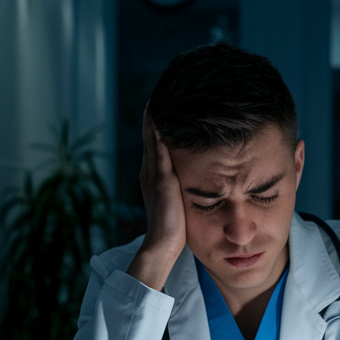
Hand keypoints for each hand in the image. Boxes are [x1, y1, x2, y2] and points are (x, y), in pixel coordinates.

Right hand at [127, 105, 185, 290]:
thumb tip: (191, 181)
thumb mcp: (177, 203)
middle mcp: (148, 172)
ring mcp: (152, 175)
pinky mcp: (161, 179)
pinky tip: (164, 118)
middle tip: (159, 92)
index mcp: (152, 177)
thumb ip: (180, 189)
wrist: (162, 246)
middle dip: (154, 116)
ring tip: (159, 97)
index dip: (156, 126)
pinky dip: (160, 132)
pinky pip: (160, 149)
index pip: (154, 145)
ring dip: (155, 119)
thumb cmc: (173, 231)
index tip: (162, 107)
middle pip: (151, 136)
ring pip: (153, 139)